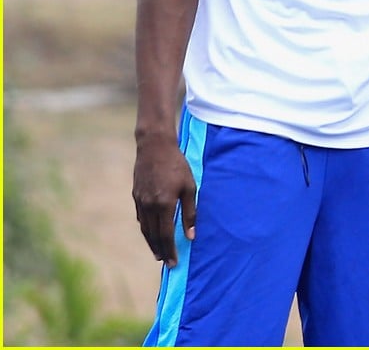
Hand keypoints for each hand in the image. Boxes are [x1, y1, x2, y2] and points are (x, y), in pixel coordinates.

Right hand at [132, 133, 196, 266]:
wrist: (154, 147)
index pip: (166, 234)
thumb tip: (191, 235)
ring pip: (144, 228)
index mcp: (164, 204)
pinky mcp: (135, 195)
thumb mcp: (190, 187)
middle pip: (153, 235)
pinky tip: (151, 232)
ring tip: (158, 252)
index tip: (173, 262)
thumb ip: (190, 212)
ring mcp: (140, 201)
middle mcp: (149, 206)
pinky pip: (141, 217)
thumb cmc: (177, 165)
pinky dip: (146, 228)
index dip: (170, 250)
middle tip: (166, 262)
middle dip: (160, 250)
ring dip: (151, 242)